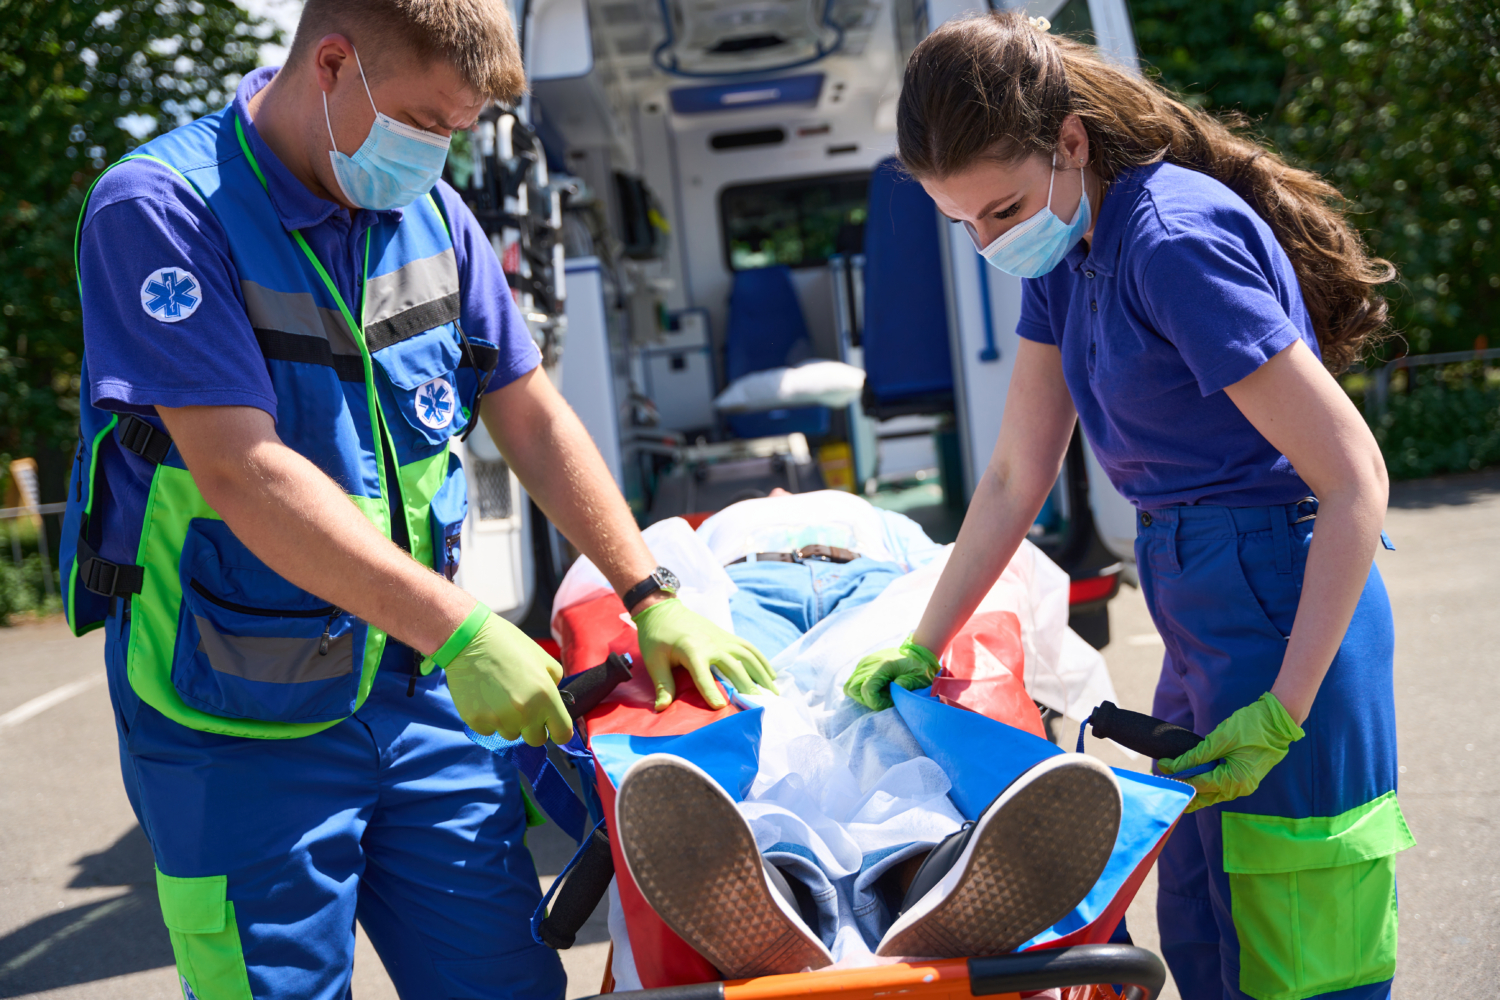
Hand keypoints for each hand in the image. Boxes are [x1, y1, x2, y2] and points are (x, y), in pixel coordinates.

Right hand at [442, 611, 572, 746]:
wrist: (470, 639)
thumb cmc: (509, 645)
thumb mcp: (543, 658)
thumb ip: (555, 684)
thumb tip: (554, 703)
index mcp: (546, 697)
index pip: (562, 734)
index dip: (559, 732)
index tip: (552, 727)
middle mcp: (524, 713)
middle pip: (536, 740)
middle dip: (533, 727)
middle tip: (523, 705)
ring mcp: (499, 719)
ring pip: (511, 735)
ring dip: (510, 722)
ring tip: (500, 695)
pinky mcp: (477, 721)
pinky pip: (489, 730)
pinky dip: (489, 719)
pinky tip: (485, 698)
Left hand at [632, 598, 777, 710]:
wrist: (663, 610)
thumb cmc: (656, 637)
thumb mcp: (655, 661)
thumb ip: (663, 685)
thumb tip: (661, 709)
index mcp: (692, 650)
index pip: (703, 675)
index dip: (711, 691)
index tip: (721, 707)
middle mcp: (712, 644)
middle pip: (733, 667)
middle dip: (746, 686)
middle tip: (758, 705)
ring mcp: (722, 638)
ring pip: (748, 656)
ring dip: (762, 674)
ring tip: (773, 692)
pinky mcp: (727, 636)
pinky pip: (749, 648)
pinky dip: (762, 661)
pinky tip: (771, 675)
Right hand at [844, 637, 940, 709]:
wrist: (916, 652)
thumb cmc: (919, 667)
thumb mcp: (918, 678)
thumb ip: (906, 685)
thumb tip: (892, 693)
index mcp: (883, 666)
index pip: (867, 690)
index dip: (876, 702)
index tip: (890, 701)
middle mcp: (869, 663)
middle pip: (853, 689)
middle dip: (867, 700)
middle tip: (884, 699)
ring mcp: (864, 663)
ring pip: (850, 686)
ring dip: (862, 695)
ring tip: (880, 694)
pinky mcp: (863, 664)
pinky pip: (854, 680)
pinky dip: (862, 688)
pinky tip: (878, 687)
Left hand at [1158, 692, 1303, 811]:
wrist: (1278, 721)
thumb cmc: (1251, 727)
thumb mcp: (1220, 740)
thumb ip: (1196, 756)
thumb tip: (1174, 766)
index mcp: (1234, 781)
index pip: (1198, 783)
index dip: (1177, 776)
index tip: (1161, 768)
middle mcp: (1240, 788)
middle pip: (1205, 796)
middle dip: (1184, 791)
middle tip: (1164, 785)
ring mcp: (1244, 785)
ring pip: (1213, 794)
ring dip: (1195, 791)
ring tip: (1175, 786)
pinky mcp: (1245, 778)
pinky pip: (1222, 787)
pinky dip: (1207, 785)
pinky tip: (1195, 782)